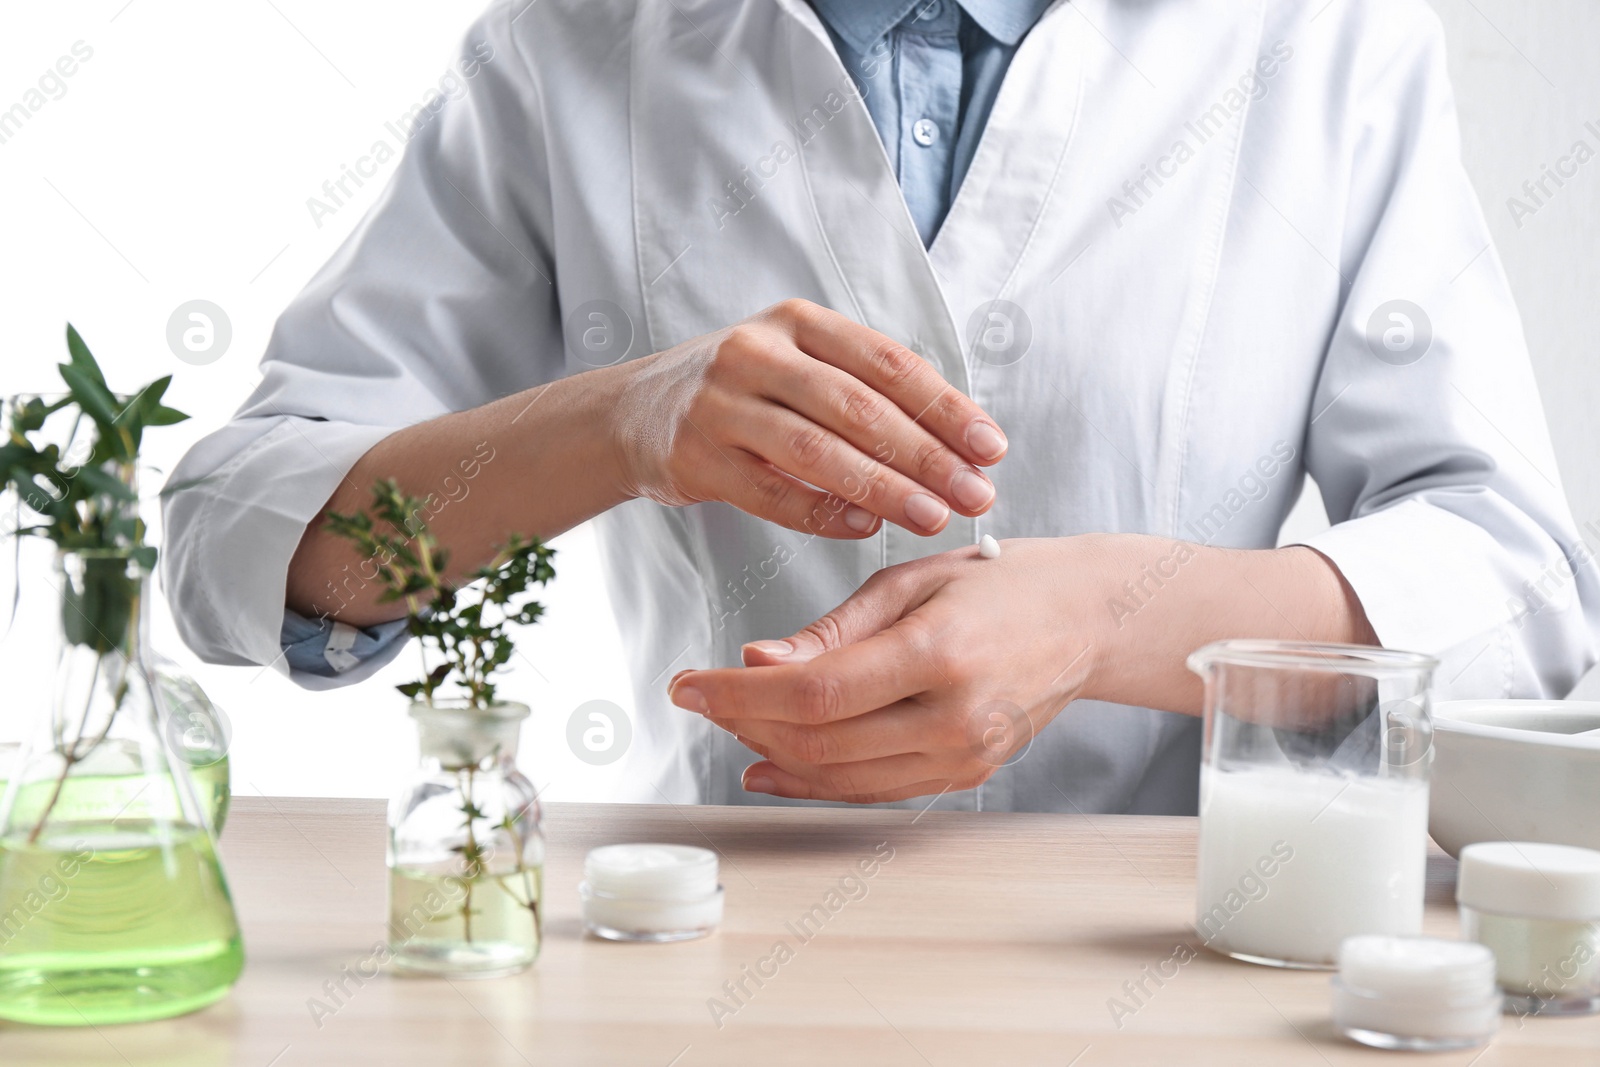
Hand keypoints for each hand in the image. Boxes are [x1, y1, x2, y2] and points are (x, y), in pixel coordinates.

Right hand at [611, 299, 1006, 537]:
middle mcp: (757, 353)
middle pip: (858, 407)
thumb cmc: (742, 393)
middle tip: (974, 495)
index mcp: (799, 324)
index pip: (888, 363)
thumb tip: (960, 444)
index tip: (990, 448)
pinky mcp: (695, 455)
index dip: (945, 407)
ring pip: (816, 450)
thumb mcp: (798, 365)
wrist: (634, 413)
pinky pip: (771, 493)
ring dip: (883, 488)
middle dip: (926, 455)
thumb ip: (865, 393)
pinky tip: (865, 527)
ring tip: (932, 516)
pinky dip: (822, 514)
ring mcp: (721, 404)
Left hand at [667, 537, 1375, 803]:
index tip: (685, 684)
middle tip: (701, 698)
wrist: (1088, 618)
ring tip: (731, 724)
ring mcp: (963, 756)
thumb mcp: (908, 582)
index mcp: (937, 653)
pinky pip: (872, 791)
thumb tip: (755, 664)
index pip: (810, 695)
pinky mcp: (965, 776)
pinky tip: (773, 766)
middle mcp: (953, 717)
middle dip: (742, 725)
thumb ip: (829, 631)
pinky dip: (815, 780)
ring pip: (839, 778)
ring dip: (771, 757)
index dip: (735, 696)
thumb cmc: (998, 582)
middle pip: (817, 745)